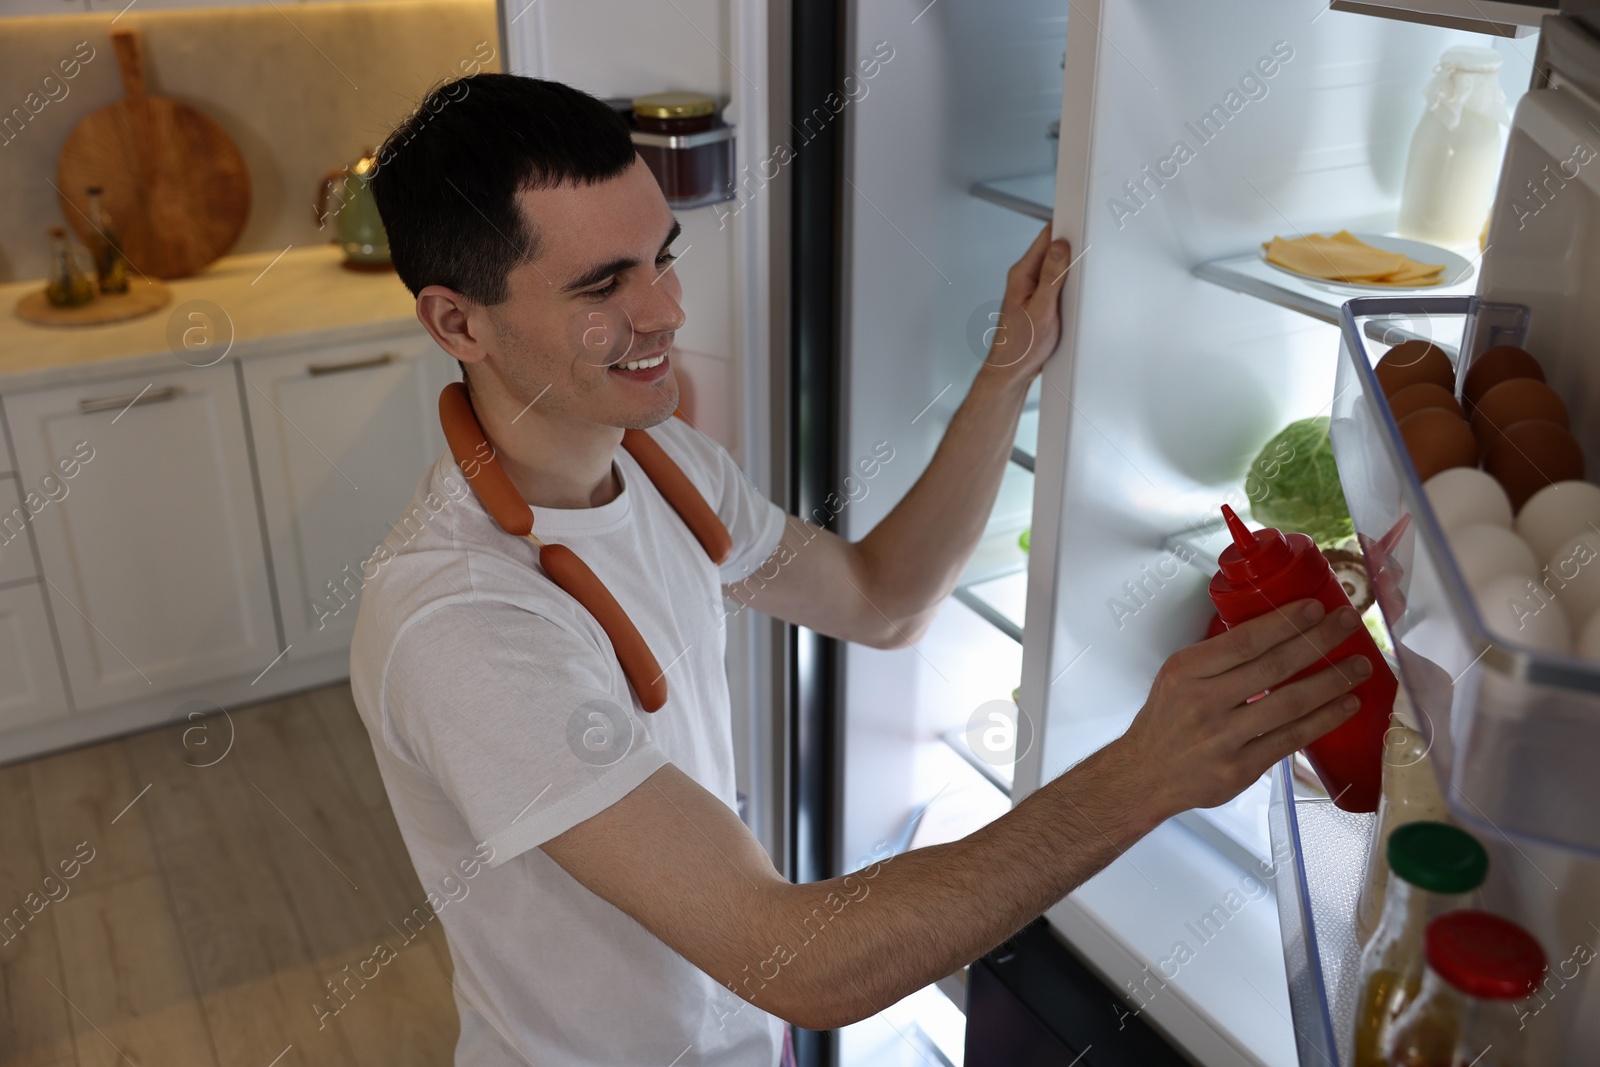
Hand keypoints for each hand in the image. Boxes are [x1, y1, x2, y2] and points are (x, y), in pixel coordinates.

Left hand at [982, 224, 1071, 385]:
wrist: (1012, 371)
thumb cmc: (1020, 346)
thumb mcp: (1042, 310)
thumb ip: (1052, 277)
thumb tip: (1060, 248)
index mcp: (1021, 274)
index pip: (1045, 238)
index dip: (1066, 228)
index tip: (1083, 224)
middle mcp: (1024, 278)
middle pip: (1052, 249)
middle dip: (1072, 246)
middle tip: (1090, 247)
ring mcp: (1031, 288)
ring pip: (1056, 265)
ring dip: (1071, 265)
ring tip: (1085, 268)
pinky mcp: (1039, 299)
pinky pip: (1056, 281)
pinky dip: (1068, 281)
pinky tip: (1076, 288)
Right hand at [1116, 599, 1370, 817]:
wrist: (1144, 775)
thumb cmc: (1167, 721)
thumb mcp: (1177, 677)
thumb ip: (1218, 659)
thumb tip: (1275, 632)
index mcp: (1187, 671)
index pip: (1244, 641)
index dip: (1285, 623)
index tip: (1316, 607)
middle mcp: (1204, 703)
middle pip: (1272, 667)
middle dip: (1317, 641)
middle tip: (1348, 623)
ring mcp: (1223, 739)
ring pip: (1289, 704)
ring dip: (1331, 681)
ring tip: (1360, 666)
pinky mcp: (1239, 769)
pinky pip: (1290, 739)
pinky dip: (1323, 720)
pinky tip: (1345, 705)